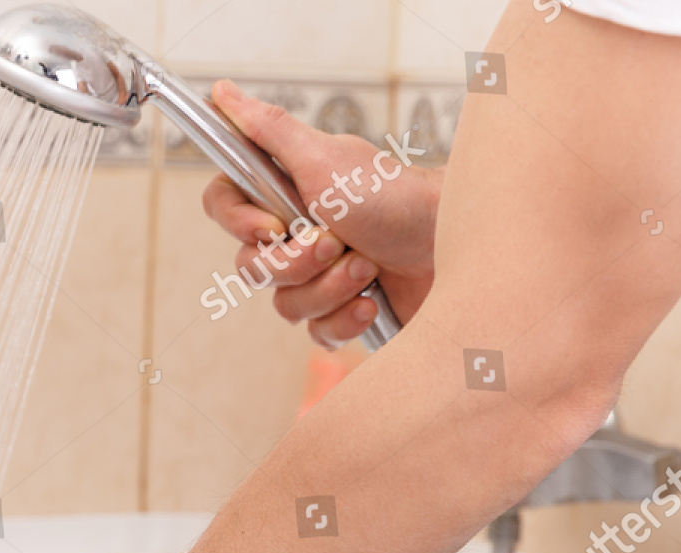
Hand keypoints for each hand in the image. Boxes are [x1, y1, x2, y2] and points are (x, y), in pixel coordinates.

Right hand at [201, 79, 441, 347]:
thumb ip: (268, 130)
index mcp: (286, 192)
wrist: (459, 249)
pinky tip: (371, 301)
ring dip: (328, 288)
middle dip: (296, 262)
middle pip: (251, 266)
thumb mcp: (325, 160)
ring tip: (369, 267)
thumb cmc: (397, 199)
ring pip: (284, 304)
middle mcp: (297, 233)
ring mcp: (319, 275)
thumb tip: (221, 92)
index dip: (237, 223)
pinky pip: (315, 332)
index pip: (223, 205)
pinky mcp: (342, 310)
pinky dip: (343, 318)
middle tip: (337, 242)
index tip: (272, 227)